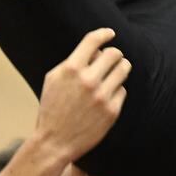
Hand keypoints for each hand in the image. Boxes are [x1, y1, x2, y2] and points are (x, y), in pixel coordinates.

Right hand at [35, 28, 129, 162]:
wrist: (55, 141)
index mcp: (71, 69)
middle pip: (114, 53)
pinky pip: (122, 90)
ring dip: (121, 67)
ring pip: (123, 69)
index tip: (110, 33)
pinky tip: (106, 96)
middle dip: (114, 54)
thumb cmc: (52, 108)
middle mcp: (88, 80)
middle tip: (113, 58)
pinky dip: (116, 91)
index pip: (93, 40)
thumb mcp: (53, 79)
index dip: (104, 33)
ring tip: (115, 73)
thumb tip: (96, 49)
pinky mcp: (112, 111)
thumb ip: (72, 62)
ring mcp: (102, 96)